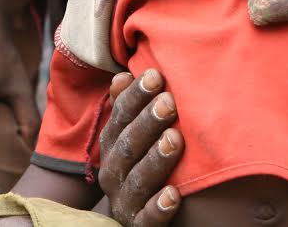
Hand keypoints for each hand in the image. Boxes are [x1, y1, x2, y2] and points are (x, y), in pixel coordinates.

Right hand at [97, 70, 183, 226]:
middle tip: (169, 102)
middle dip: (147, 122)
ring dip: (155, 159)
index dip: (135, 96)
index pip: (120, 116)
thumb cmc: (143, 166)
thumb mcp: (133, 137)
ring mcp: (124, 201)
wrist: (138, 218)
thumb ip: (128, 108)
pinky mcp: (139, 226)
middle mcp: (113, 172)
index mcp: (112, 145)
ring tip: (175, 140)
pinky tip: (174, 195)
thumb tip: (122, 76)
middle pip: (127, 144)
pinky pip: (147, 219)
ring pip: (137, 179)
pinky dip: (159, 207)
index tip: (156, 75)